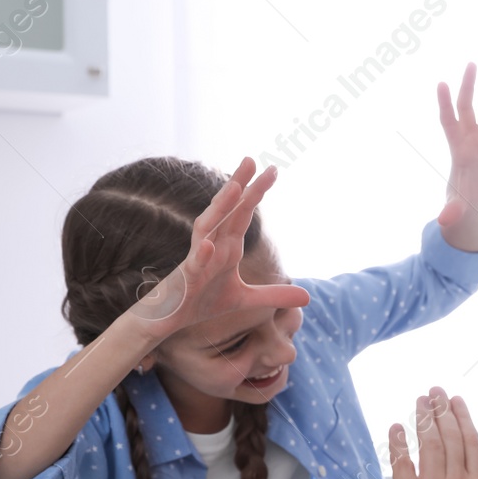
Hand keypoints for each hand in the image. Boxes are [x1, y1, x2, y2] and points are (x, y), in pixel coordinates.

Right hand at [129, 157, 309, 338]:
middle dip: (239, 186)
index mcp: (227, 247)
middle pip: (226, 211)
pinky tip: (211, 245)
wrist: (170, 319)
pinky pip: (194, 264)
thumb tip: (307, 297)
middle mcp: (212, 245)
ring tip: (234, 187)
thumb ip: (273, 295)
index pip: (243, 214)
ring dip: (220, 207)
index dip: (256, 193)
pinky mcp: (186, 279)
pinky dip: (202, 254)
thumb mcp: (244, 299)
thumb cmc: (202, 301)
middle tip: (251, 160)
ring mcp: (197, 259)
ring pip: (207, 227)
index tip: (272, 170)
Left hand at [436, 62, 477, 250]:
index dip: (444, 103)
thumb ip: (451, 210)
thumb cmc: (461, 196)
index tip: (442, 84)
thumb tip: (444, 221)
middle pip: (467, 106)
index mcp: (456, 146)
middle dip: (468, 86)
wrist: (472, 195)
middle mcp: (470, 136)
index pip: (448, 120)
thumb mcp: (457, 204)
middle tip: (471, 65)